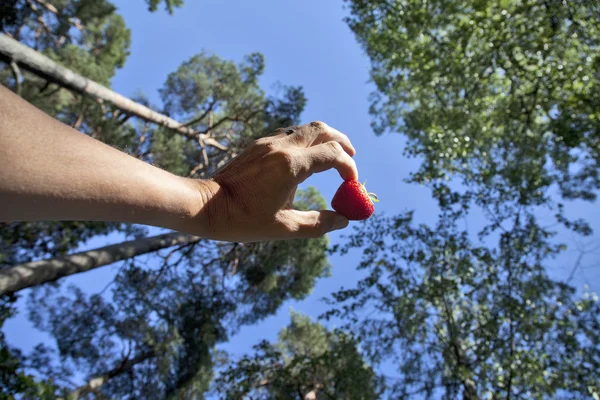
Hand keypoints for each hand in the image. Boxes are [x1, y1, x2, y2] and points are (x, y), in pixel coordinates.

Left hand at [187, 121, 357, 241]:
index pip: (333, 154)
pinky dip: (305, 142)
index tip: (352, 183)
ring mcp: (268, 143)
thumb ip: (317, 223)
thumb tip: (343, 220)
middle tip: (351, 158)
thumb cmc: (242, 220)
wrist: (205, 205)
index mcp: (290, 166)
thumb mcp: (284, 227)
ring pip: (305, 128)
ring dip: (324, 139)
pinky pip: (289, 134)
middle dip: (342, 142)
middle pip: (322, 130)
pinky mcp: (258, 145)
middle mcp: (281, 147)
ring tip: (332, 157)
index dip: (349, 167)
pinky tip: (304, 159)